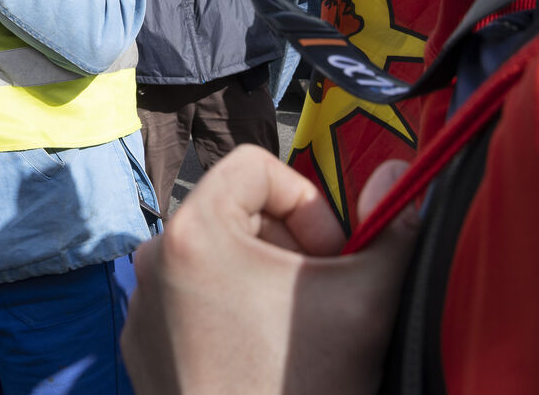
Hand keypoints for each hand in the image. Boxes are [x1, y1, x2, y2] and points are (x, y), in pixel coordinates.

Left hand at [121, 147, 418, 394]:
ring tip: (295, 330)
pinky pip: (190, 302)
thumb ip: (393, 229)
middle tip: (324, 294)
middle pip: (235, 211)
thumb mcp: (366, 299)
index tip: (332, 257)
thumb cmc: (301, 385)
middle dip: (290, 244)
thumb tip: (399, 174)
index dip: (308, 202)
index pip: (255, 166)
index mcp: (194, 228)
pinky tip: (261, 357)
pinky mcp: (139, 344)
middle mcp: (154, 256)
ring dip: (263, 279)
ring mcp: (141, 303)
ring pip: (216, 258)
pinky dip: (229, 314)